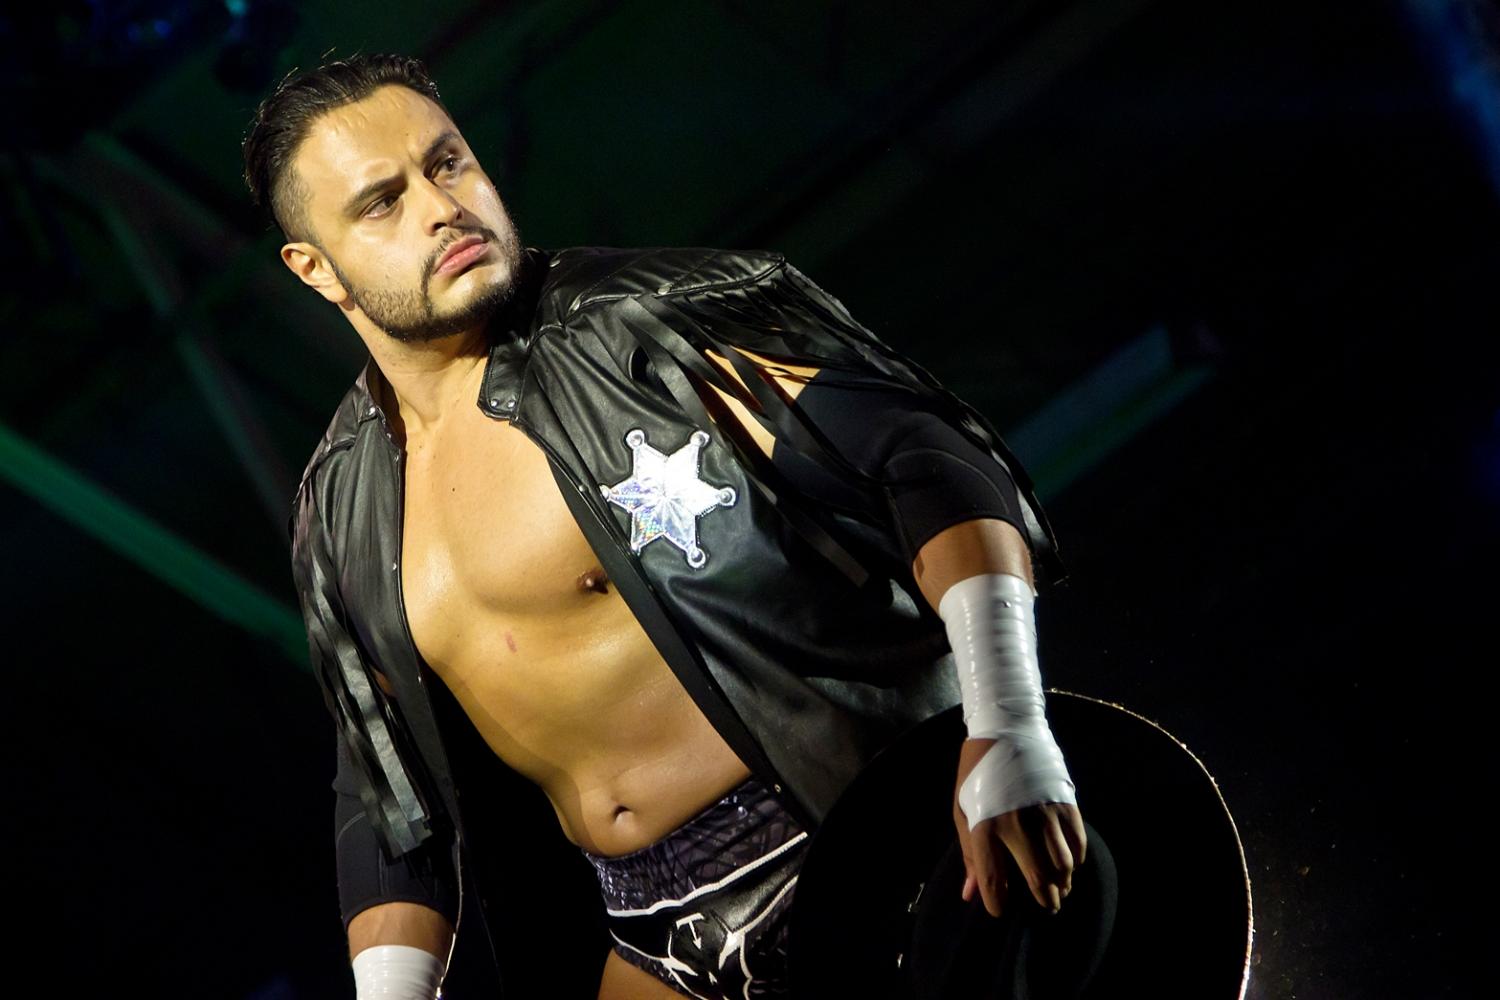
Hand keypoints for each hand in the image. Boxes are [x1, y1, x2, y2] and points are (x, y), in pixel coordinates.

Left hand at [953, 737, 1086, 916]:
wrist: (1005, 730)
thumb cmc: (977, 774)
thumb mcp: (962, 810)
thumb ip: (969, 855)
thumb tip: (971, 894)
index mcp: (985, 827)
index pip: (994, 881)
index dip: (997, 904)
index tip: (1000, 909)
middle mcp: (1017, 824)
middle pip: (1037, 880)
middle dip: (1044, 900)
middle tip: (1046, 905)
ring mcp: (1044, 815)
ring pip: (1062, 866)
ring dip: (1062, 884)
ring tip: (1058, 889)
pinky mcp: (1065, 804)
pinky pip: (1077, 844)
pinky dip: (1075, 861)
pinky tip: (1068, 865)